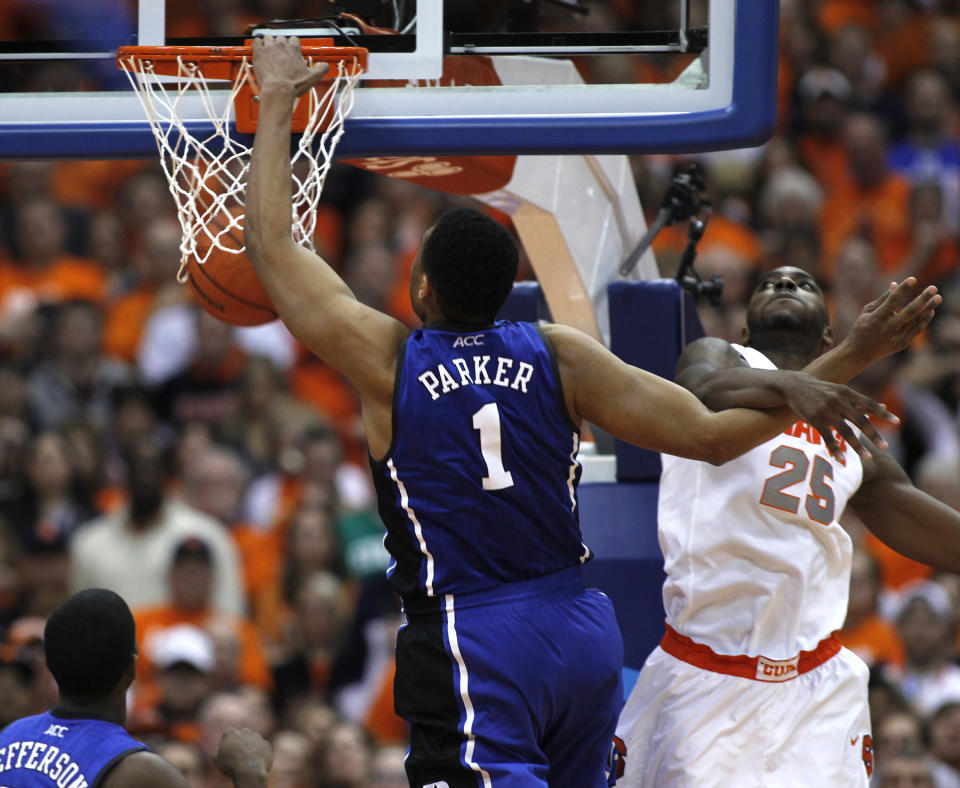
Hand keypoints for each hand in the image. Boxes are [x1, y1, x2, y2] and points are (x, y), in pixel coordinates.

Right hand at [214, 728, 272, 779]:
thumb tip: (221, 750)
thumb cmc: (231, 765)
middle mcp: (245, 732)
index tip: (228, 750)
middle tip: (239, 755)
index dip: (228, 742)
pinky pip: (263, 747)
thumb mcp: (217, 760)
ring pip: (254, 739)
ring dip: (252, 746)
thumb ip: (219, 751)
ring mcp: (257, 737)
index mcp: (230, 733)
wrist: (249, 771)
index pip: (228, 733)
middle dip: (242, 742)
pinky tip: (257, 762)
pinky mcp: (266, 744)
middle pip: (243, 734)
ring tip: (248, 760)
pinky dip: (261, 753)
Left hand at [252, 35, 329, 96]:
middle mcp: (281, 45)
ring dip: (270, 43)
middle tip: (281, 56)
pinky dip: (258, 44)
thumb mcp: (312, 78)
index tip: (291, 53)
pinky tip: (260, 50)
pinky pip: (256, 41)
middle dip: (281, 45)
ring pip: (269, 37)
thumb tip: (325, 66)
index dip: (292, 46)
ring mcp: (269, 47)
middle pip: (281, 38)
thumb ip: (321, 69)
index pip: (294, 39)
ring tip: (270, 53)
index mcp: (294, 49)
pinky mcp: (258, 52)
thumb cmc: (293, 85)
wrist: (278, 91)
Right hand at [780, 372, 896, 458]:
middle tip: (885, 447)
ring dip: (858, 446)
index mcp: (847, 393)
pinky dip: (835, 449)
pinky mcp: (814, 420)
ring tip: (868, 458)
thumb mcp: (841, 391)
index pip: (869, 404)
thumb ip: (861, 401)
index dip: (883, 413)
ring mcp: (826, 411)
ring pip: (845, 431)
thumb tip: (884, 406)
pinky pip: (827, 437)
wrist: (794, 386)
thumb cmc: (822, 390)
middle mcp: (838, 402)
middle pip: (860, 420)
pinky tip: (841, 459)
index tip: (897, 422)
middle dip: (873, 434)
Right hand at [845, 278, 940, 362]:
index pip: (892, 301)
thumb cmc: (862, 328)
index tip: (913, 279)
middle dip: (922, 299)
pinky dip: (924, 320)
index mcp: (876, 319)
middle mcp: (887, 328)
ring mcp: (895, 338)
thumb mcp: (866, 312)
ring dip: (928, 308)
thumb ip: (882, 299)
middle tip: (933, 288)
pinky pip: (916, 330)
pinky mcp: (901, 344)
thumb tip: (895, 284)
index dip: (903, 289)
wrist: (859, 353)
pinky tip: (930, 310)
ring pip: (915, 321)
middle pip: (909, 312)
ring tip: (937, 297)